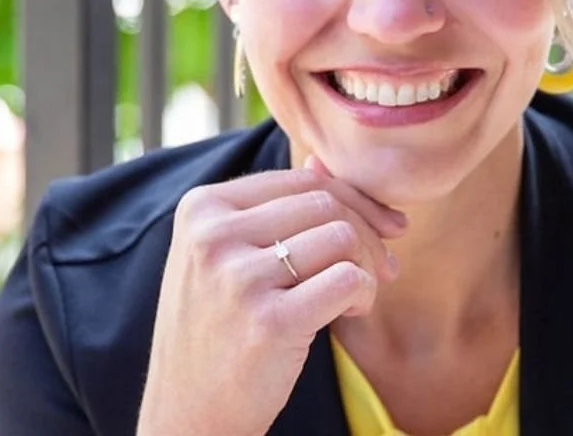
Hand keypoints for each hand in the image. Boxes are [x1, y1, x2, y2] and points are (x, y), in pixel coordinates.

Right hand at [136, 154, 408, 435]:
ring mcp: (237, 278)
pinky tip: (352, 312)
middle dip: (367, 234)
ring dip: (367, 267)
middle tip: (383, 267)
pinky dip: (364, 293)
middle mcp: (213, 235)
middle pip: (324, 205)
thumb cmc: (216, 331)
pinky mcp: (269, 322)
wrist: (188, 414)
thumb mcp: (224, 258)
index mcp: (201, 208)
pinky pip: (348, 280)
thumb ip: (271, 209)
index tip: (384, 227)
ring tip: (357, 296)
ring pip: (340, 238)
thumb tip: (324, 162)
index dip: (354, 200)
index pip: (300, 180)